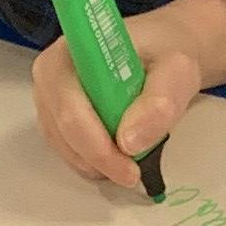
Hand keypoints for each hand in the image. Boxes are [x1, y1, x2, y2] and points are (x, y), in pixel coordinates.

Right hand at [30, 0, 225, 190]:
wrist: (162, 51)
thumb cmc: (166, 52)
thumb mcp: (176, 70)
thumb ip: (159, 102)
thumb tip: (131, 143)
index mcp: (69, 54)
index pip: (72, 110)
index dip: (97, 145)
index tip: (130, 169)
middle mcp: (49, 76)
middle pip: (64, 132)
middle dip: (101, 160)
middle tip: (136, 174)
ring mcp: (49, 99)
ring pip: (65, 147)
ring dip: (98, 163)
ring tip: (134, 156)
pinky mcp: (56, 118)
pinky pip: (69, 150)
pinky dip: (94, 160)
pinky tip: (120, 153)